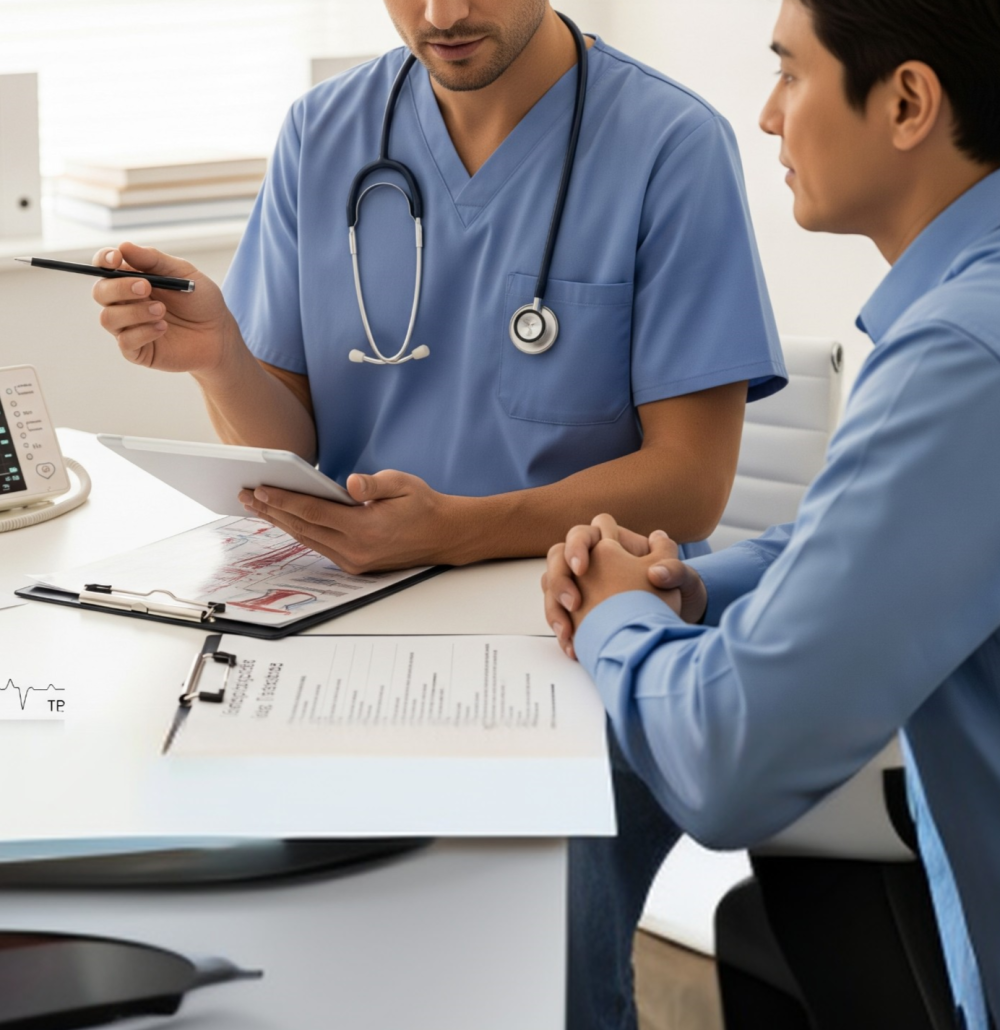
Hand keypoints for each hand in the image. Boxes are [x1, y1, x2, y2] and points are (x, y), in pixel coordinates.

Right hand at [92, 242, 239, 375]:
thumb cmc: (201, 301)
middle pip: (100, 292)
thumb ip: (154, 260)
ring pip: (109, 318)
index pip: (104, 267)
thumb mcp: (183, 273)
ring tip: (162, 311)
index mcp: (132, 279)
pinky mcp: (138, 350)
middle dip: (120, 288)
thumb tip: (123, 246)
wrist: (219, 334)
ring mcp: (129, 327)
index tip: (116, 259)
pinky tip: (163, 328)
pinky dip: (143, 332)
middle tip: (146, 287)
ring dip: (134, 312)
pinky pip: (125, 342)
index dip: (104, 260)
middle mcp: (125, 302)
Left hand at [239, 469, 459, 573]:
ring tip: (258, 506)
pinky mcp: (355, 564)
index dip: (284, 500)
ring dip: (281, 522)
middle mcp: (355, 550)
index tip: (260, 489)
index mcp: (365, 529)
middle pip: (302, 528)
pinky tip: (285, 520)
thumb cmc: (423, 505)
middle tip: (246, 496)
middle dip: (272, 510)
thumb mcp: (403, 483)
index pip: (313, 512)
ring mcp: (354, 561)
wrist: (443, 535)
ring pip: (307, 539)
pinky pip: (318, 546)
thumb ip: (374, 484)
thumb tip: (351, 483)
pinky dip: (299, 531)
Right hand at [542, 514, 705, 657]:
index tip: (583, 570)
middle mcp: (590, 562)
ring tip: (567, 633)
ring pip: (551, 587)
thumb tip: (657, 572)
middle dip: (560, 581)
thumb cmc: (674, 593)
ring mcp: (578, 585)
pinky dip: (561, 630)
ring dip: (554, 610)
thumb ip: (674, 570)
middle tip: (573, 604)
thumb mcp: (682, 579)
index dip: (577, 547)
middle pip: (557, 559)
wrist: (667, 624)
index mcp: (610, 543)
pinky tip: (571, 645)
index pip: (583, 534)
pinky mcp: (575, 610)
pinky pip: (556, 614)